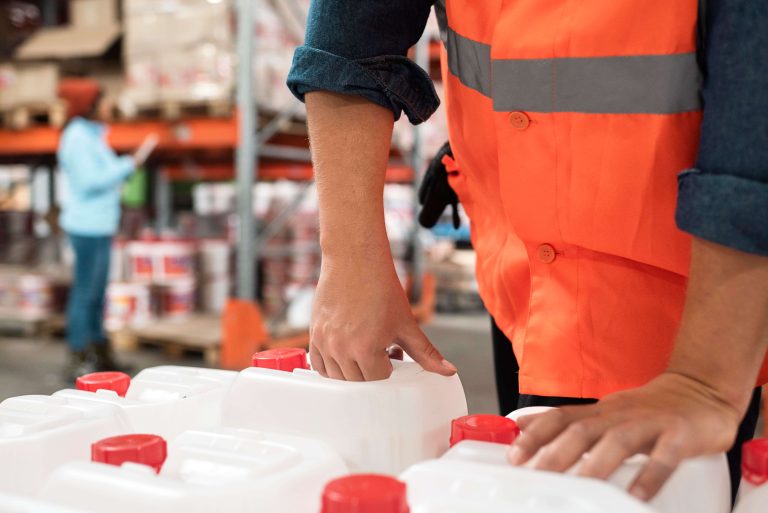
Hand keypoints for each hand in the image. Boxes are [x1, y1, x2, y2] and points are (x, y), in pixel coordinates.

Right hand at [309, 257, 456, 380]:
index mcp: (365, 348)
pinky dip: (331, 365)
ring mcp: (325, 342)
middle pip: (358, 381)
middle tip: (381, 348)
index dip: (389, 367)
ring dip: (352, 369)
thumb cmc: (381, 288)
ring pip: (337, 376)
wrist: (355, 260)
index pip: (378, 379)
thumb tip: (449, 371)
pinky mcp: (314, 334)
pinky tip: (345, 351)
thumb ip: (426, 352)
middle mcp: (341, 347)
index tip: (392, 352)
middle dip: (372, 369)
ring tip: (364, 347)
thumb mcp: (406, 324)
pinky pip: (319, 365)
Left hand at [507, 372, 741, 499]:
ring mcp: (650, 423)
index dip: (535, 435)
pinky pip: (665, 455)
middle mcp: (619, 415)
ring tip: (581, 486)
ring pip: (618, 440)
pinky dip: (650, 474)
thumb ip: (566, 422)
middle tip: (538, 476)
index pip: (559, 418)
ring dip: (597, 463)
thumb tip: (522, 428)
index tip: (514, 457)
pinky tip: (637, 495)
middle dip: (557, 453)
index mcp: (599, 411)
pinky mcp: (681, 435)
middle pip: (583, 430)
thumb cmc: (647, 408)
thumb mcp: (602, 411)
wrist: (701, 390)